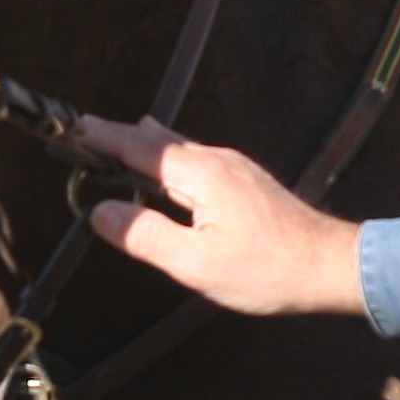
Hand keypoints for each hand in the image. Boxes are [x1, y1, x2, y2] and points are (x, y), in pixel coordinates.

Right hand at [77, 117, 365, 315]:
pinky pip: (193, 158)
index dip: (101, 138)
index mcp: (200, 173)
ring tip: (111, 143)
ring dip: (141, 146)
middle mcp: (216, 159)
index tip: (69, 129)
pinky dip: (165, 158)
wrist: (330, 265)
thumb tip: (100, 212)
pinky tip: (162, 167)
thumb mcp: (196, 264)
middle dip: (116, 137)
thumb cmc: (267, 270)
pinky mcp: (244, 179)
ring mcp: (233, 166)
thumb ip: (145, 236)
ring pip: (176, 148)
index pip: (138, 147)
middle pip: (155, 141)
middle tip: (79, 134)